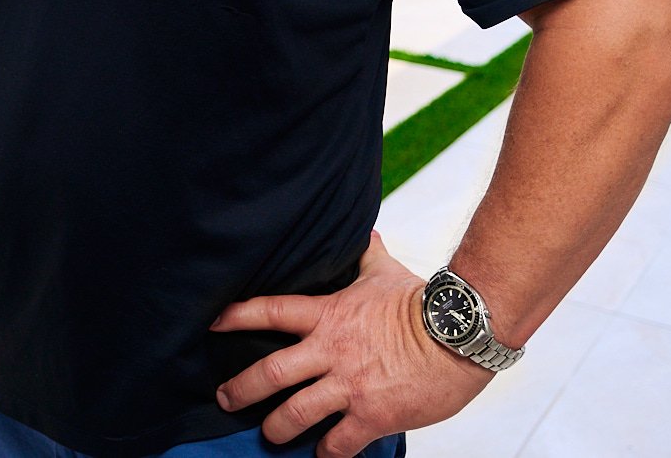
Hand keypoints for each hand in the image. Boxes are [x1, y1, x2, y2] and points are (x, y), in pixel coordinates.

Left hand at [211, 230, 490, 456]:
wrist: (457, 336)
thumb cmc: (421, 303)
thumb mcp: (385, 273)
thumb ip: (367, 256)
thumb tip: (366, 234)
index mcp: (329, 315)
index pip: (271, 311)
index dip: (237, 316)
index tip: (213, 323)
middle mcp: (330, 351)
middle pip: (271, 372)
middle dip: (241, 389)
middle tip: (224, 398)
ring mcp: (348, 386)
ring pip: (295, 414)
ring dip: (276, 428)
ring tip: (268, 435)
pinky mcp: (371, 416)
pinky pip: (338, 444)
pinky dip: (326, 453)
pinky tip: (322, 455)